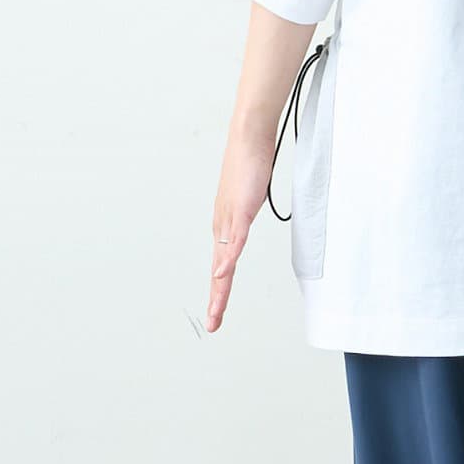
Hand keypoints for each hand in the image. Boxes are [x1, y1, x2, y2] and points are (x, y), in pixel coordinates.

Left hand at [205, 126, 275, 332]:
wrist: (249, 138)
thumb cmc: (250, 164)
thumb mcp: (249, 199)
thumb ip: (245, 218)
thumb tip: (242, 230)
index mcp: (225, 226)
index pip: (222, 265)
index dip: (219, 291)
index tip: (217, 313)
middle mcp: (222, 226)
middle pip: (218, 270)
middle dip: (216, 299)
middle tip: (213, 325)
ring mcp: (229, 218)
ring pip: (223, 260)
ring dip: (219, 287)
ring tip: (216, 310)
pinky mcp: (239, 209)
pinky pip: (233, 239)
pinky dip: (227, 258)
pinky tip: (221, 273)